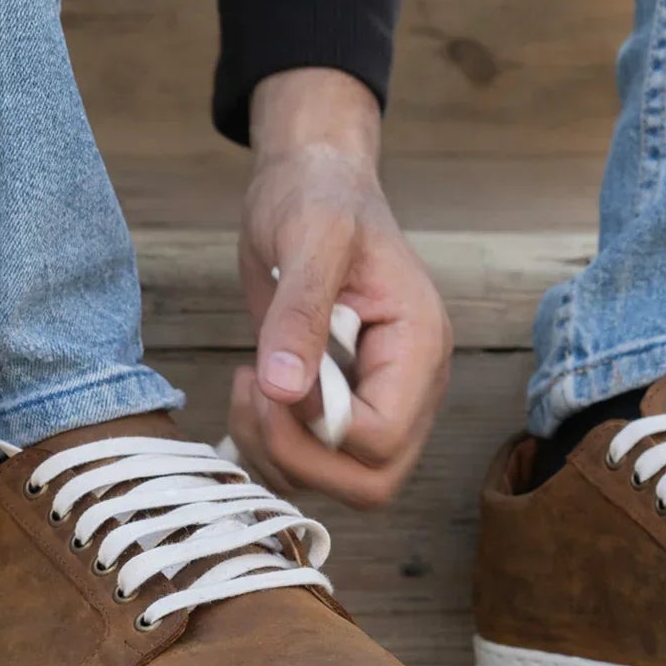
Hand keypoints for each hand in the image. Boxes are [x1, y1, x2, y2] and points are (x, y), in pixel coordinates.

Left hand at [228, 69, 451, 508]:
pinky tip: (250, 395)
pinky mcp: (344, 403)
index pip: (381, 437)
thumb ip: (300, 312)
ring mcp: (380, 397)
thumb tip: (284, 389)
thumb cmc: (318, 197)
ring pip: (341, 484)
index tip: (268, 377)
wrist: (311, 180)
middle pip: (372, 480)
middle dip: (297, 456)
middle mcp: (410, 383)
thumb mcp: (308, 238)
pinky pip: (316, 464)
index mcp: (419, 344)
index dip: (316, 427)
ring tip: (245, 386)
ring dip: (277, 456)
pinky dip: (272, 449)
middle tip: (253, 395)